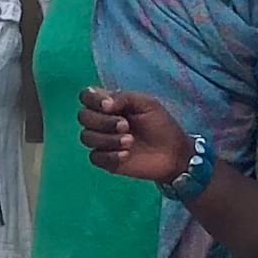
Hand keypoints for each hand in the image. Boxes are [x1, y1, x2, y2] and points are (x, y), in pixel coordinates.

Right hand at [76, 87, 193, 184]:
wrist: (174, 153)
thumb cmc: (161, 125)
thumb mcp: (147, 104)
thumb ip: (124, 98)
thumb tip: (104, 105)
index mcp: (109, 104)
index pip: (86, 97)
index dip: (92, 100)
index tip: (109, 106)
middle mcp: (102, 121)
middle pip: (83, 117)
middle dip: (102, 121)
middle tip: (126, 126)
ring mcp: (102, 141)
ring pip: (86, 137)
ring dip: (107, 139)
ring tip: (130, 141)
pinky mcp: (106, 160)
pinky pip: (94, 157)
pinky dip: (109, 155)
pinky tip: (126, 155)